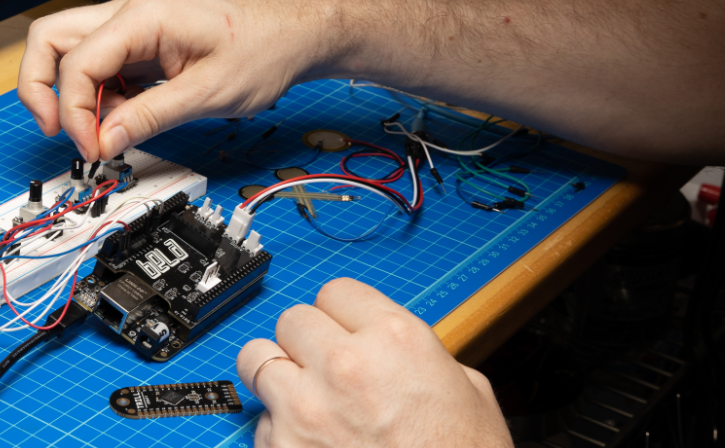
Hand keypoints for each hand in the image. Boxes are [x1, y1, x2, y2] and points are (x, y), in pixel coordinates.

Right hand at [18, 0, 335, 161]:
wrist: (295, 33)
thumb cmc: (264, 49)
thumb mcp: (207, 94)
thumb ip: (150, 117)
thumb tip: (106, 141)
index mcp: (143, 18)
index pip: (76, 63)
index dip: (75, 112)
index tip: (92, 148)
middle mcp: (130, 15)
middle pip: (50, 41)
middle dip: (42, 88)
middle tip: (58, 131)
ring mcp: (134, 28)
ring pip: (70, 53)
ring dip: (75, 96)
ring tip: (104, 132)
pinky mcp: (142, 45)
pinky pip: (102, 67)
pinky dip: (101, 96)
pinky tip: (125, 119)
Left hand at [236, 278, 510, 446]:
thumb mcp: (467, 390)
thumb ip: (419, 355)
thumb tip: (394, 350)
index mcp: (395, 339)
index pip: (336, 292)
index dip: (342, 314)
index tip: (343, 330)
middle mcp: (344, 365)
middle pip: (293, 319)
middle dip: (307, 341)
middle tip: (323, 365)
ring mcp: (306, 408)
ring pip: (257, 358)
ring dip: (276, 374)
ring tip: (300, 395)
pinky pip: (260, 420)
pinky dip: (278, 429)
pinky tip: (309, 442)